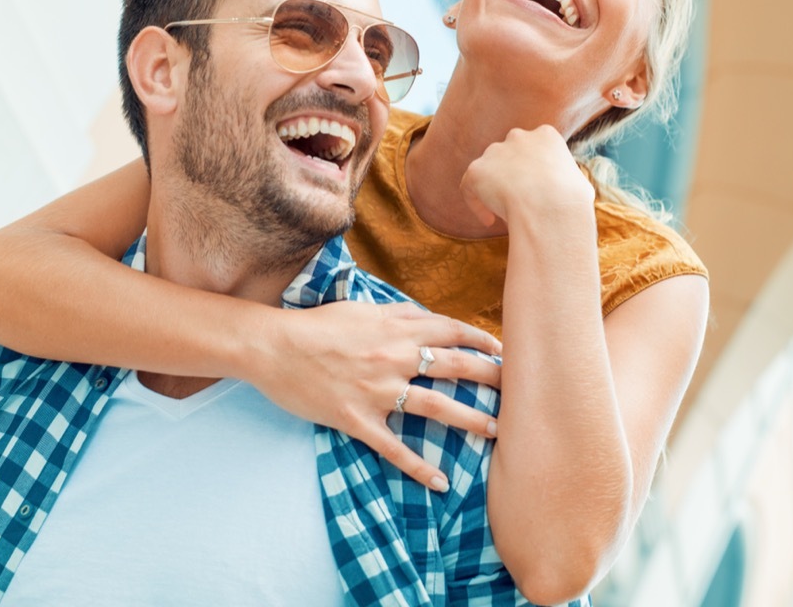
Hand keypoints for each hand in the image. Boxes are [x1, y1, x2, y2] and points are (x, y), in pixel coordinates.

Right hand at [252, 300, 501, 491]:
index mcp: (395, 330)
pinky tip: (440, 483)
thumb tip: (428, 318)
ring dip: (471, 419)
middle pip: (454, 367)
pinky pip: (395, 448)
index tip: (502, 348)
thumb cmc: (316, 325)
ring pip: (436, 407)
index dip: (480, 339)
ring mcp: (378, 392)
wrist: (274, 348)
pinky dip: (418, 468)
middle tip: (518, 389)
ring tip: (496, 430)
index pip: (450, 331)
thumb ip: (398, 314)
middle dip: (491, 377)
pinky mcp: (359, 420)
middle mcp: (394, 359)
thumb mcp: (361, 309)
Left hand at [459, 125, 594, 227]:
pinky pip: (470, 187)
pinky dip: (476, 204)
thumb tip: (568, 190)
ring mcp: (495, 151)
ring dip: (492, 190)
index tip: (534, 190)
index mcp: (546, 135)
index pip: (533, 149)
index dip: (532, 171)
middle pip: (508, 156)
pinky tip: (489, 220)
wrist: (550, 208)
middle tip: (515, 201)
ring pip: (488, 171)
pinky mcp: (477, 170)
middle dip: (509, 176)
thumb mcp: (579, 184)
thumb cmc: (571, 201)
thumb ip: (565, 179)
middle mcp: (518, 137)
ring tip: (503, 214)